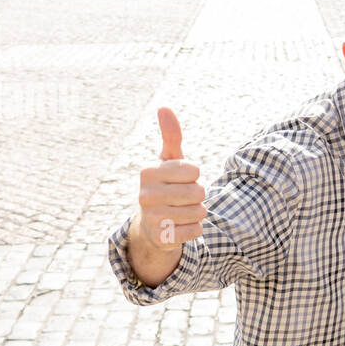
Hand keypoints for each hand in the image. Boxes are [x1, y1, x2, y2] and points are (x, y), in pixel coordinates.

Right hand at [138, 108, 205, 250]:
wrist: (152, 224)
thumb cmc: (167, 185)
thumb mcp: (169, 160)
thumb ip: (171, 136)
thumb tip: (164, 107)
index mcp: (149, 172)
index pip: (193, 170)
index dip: (194, 175)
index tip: (182, 179)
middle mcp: (146, 194)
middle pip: (198, 192)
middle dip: (199, 195)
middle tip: (185, 198)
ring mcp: (152, 218)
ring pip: (198, 212)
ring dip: (197, 212)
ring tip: (183, 211)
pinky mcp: (161, 238)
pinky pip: (195, 231)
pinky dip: (195, 229)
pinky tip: (181, 226)